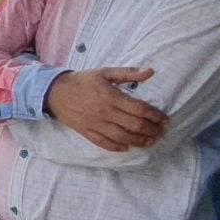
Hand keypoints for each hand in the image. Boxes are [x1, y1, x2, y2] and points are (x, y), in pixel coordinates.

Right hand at [44, 67, 166, 151]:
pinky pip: (105, 143)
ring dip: (139, 141)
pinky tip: (128, 146)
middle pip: (134, 125)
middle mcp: (104, 112)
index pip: (139, 109)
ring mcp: (95, 124)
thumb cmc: (82, 81)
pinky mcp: (87, 132)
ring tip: (150, 141)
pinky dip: (118, 147)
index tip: (165, 120)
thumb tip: (150, 72)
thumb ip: (128, 73)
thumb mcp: (104, 72)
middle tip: (161, 132)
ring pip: (123, 137)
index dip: (155, 116)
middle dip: (152, 130)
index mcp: (111, 96)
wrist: (54, 92)